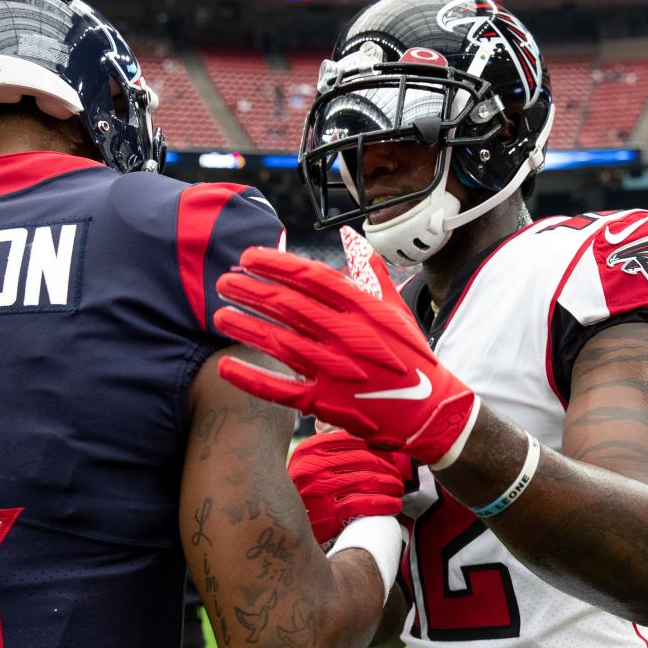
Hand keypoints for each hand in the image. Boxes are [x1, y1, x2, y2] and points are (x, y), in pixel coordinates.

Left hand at [213, 243, 478, 466]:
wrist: (428, 410)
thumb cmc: (409, 355)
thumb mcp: (396, 308)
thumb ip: (371, 272)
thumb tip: (352, 238)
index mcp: (363, 309)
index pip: (310, 278)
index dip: (275, 265)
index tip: (248, 256)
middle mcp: (347, 335)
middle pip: (287, 306)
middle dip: (251, 291)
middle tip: (223, 281)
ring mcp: (334, 370)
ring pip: (279, 342)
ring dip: (245, 327)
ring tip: (219, 315)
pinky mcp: (325, 402)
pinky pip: (280, 389)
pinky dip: (251, 378)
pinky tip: (225, 365)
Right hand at [288, 431, 405, 546]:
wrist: (284, 528)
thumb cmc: (303, 494)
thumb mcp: (306, 465)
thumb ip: (329, 450)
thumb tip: (362, 434)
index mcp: (308, 450)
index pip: (352, 441)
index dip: (375, 449)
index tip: (388, 457)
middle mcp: (311, 468)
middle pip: (363, 461)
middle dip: (386, 469)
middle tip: (397, 476)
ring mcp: (319, 492)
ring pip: (368, 482)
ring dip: (390, 486)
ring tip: (397, 490)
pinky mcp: (328, 515)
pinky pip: (366, 504)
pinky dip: (384, 504)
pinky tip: (392, 505)